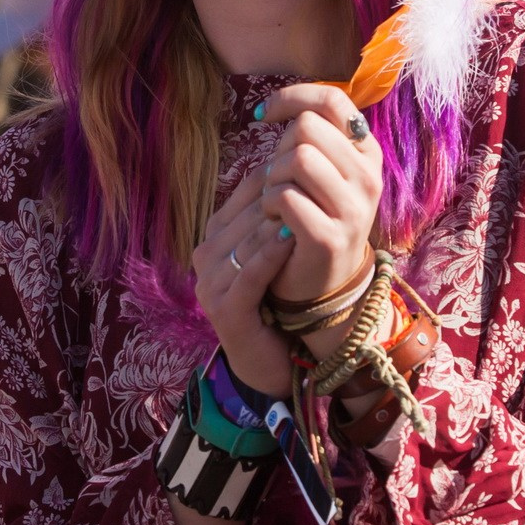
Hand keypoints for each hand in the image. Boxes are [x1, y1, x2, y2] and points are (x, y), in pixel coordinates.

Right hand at [190, 167, 294, 397]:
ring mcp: (211, 282)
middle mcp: (206, 254)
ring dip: (280, 221)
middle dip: (284, 195)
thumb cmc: (274, 301)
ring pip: (248, 238)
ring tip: (311, 203)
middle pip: (249, 211)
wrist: (266, 360)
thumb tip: (298, 166)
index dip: (280, 174)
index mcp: (215, 235)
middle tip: (317, 179)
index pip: (247, 191)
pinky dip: (272, 253)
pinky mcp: (224, 307)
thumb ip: (274, 216)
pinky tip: (294, 238)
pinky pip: (251, 272)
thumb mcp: (269, 254)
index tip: (313, 164)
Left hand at [251, 84, 382, 306]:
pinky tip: (275, 221)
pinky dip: (269, 206)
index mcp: (366, 152)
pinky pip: (285, 197)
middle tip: (278, 178)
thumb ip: (310, 136)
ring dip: (273, 179)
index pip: (332, 99)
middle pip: (307, 128)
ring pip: (297, 159)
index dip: (291, 98)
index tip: (264, 115)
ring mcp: (354, 209)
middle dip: (279, 149)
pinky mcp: (330, 237)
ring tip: (277, 201)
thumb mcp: (320, 170)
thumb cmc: (311, 214)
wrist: (321, 282)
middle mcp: (368, 177)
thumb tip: (273, 105)